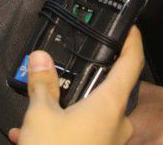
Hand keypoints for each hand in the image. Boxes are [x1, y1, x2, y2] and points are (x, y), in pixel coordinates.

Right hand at [8, 26, 143, 144]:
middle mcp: (116, 126)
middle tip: (67, 69)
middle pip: (110, 90)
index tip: (130, 28)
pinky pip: (80, 137)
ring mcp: (108, 144)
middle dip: (86, 80)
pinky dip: (59, 131)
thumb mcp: (41, 115)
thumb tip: (41, 58)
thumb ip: (42, 83)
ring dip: (66, 109)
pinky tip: (29, 135)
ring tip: (38, 104)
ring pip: (91, 116)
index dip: (133, 41)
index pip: (132, 63)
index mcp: (111, 106)